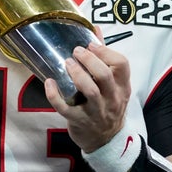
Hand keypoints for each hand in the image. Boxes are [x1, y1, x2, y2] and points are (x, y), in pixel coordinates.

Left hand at [44, 31, 131, 152]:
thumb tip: (95, 30)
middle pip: (105, 76)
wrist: (106, 141)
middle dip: (90, 60)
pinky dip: (55, 95)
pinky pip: (66, 108)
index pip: (122, 64)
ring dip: (77, 74)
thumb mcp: (113, 84)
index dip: (106, 51)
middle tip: (76, 52)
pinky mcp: (79, 120)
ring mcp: (96, 111)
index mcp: (121, 86)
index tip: (91, 45)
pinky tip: (50, 83)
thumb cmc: (108, 106)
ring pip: (90, 91)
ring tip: (67, 63)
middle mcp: (111, 98)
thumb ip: (104, 57)